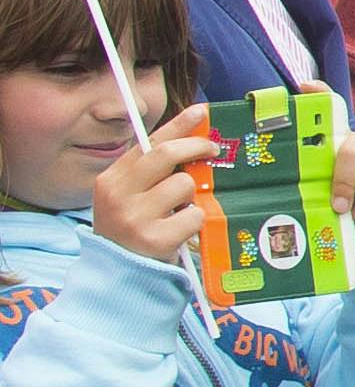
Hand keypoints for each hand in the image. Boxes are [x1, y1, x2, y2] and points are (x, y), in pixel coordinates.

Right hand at [90, 107, 215, 264]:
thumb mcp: (131, 197)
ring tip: (179, 211)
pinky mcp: (155, 239)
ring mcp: (134, 218)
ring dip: (193, 196)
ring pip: (185, 185)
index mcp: (110, 180)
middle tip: (212, 151)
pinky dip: (195, 221)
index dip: (177, 126)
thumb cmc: (133, 229)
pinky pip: (195, 215)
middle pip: (166, 155)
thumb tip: (192, 142)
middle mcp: (117, 196)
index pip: (147, 144)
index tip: (200, 112)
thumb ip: (153, 172)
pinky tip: (180, 231)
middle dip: (196, 147)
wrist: (119, 275)